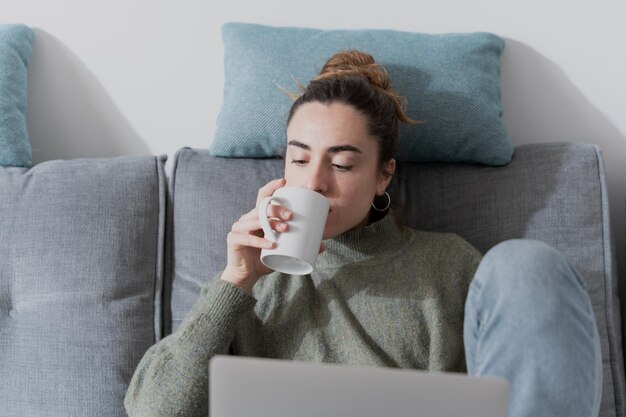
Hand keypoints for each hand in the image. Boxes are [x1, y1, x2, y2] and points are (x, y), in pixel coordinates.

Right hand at [221, 178, 291, 293]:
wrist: (246, 276)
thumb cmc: (264, 260)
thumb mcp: (283, 250)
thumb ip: (299, 246)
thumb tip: (322, 247)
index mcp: (258, 217)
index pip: (263, 196)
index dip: (272, 186)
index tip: (284, 181)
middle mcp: (247, 218)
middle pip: (261, 207)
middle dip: (277, 208)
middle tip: (290, 216)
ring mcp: (238, 228)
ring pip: (255, 220)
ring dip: (271, 223)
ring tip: (285, 229)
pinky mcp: (233, 239)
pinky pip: (247, 238)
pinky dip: (260, 241)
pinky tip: (271, 244)